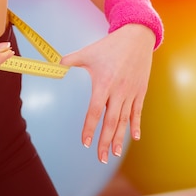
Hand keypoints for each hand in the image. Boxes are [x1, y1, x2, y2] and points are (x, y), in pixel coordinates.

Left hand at [60, 24, 154, 163]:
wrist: (137, 37)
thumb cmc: (110, 45)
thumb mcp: (88, 52)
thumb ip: (70, 60)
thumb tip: (54, 63)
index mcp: (103, 84)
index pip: (95, 111)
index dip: (90, 128)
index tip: (85, 143)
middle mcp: (118, 91)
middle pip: (111, 121)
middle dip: (105, 141)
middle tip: (100, 157)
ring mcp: (131, 92)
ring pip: (124, 120)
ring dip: (119, 138)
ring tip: (114, 154)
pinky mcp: (141, 91)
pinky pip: (137, 111)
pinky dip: (135, 125)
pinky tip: (133, 137)